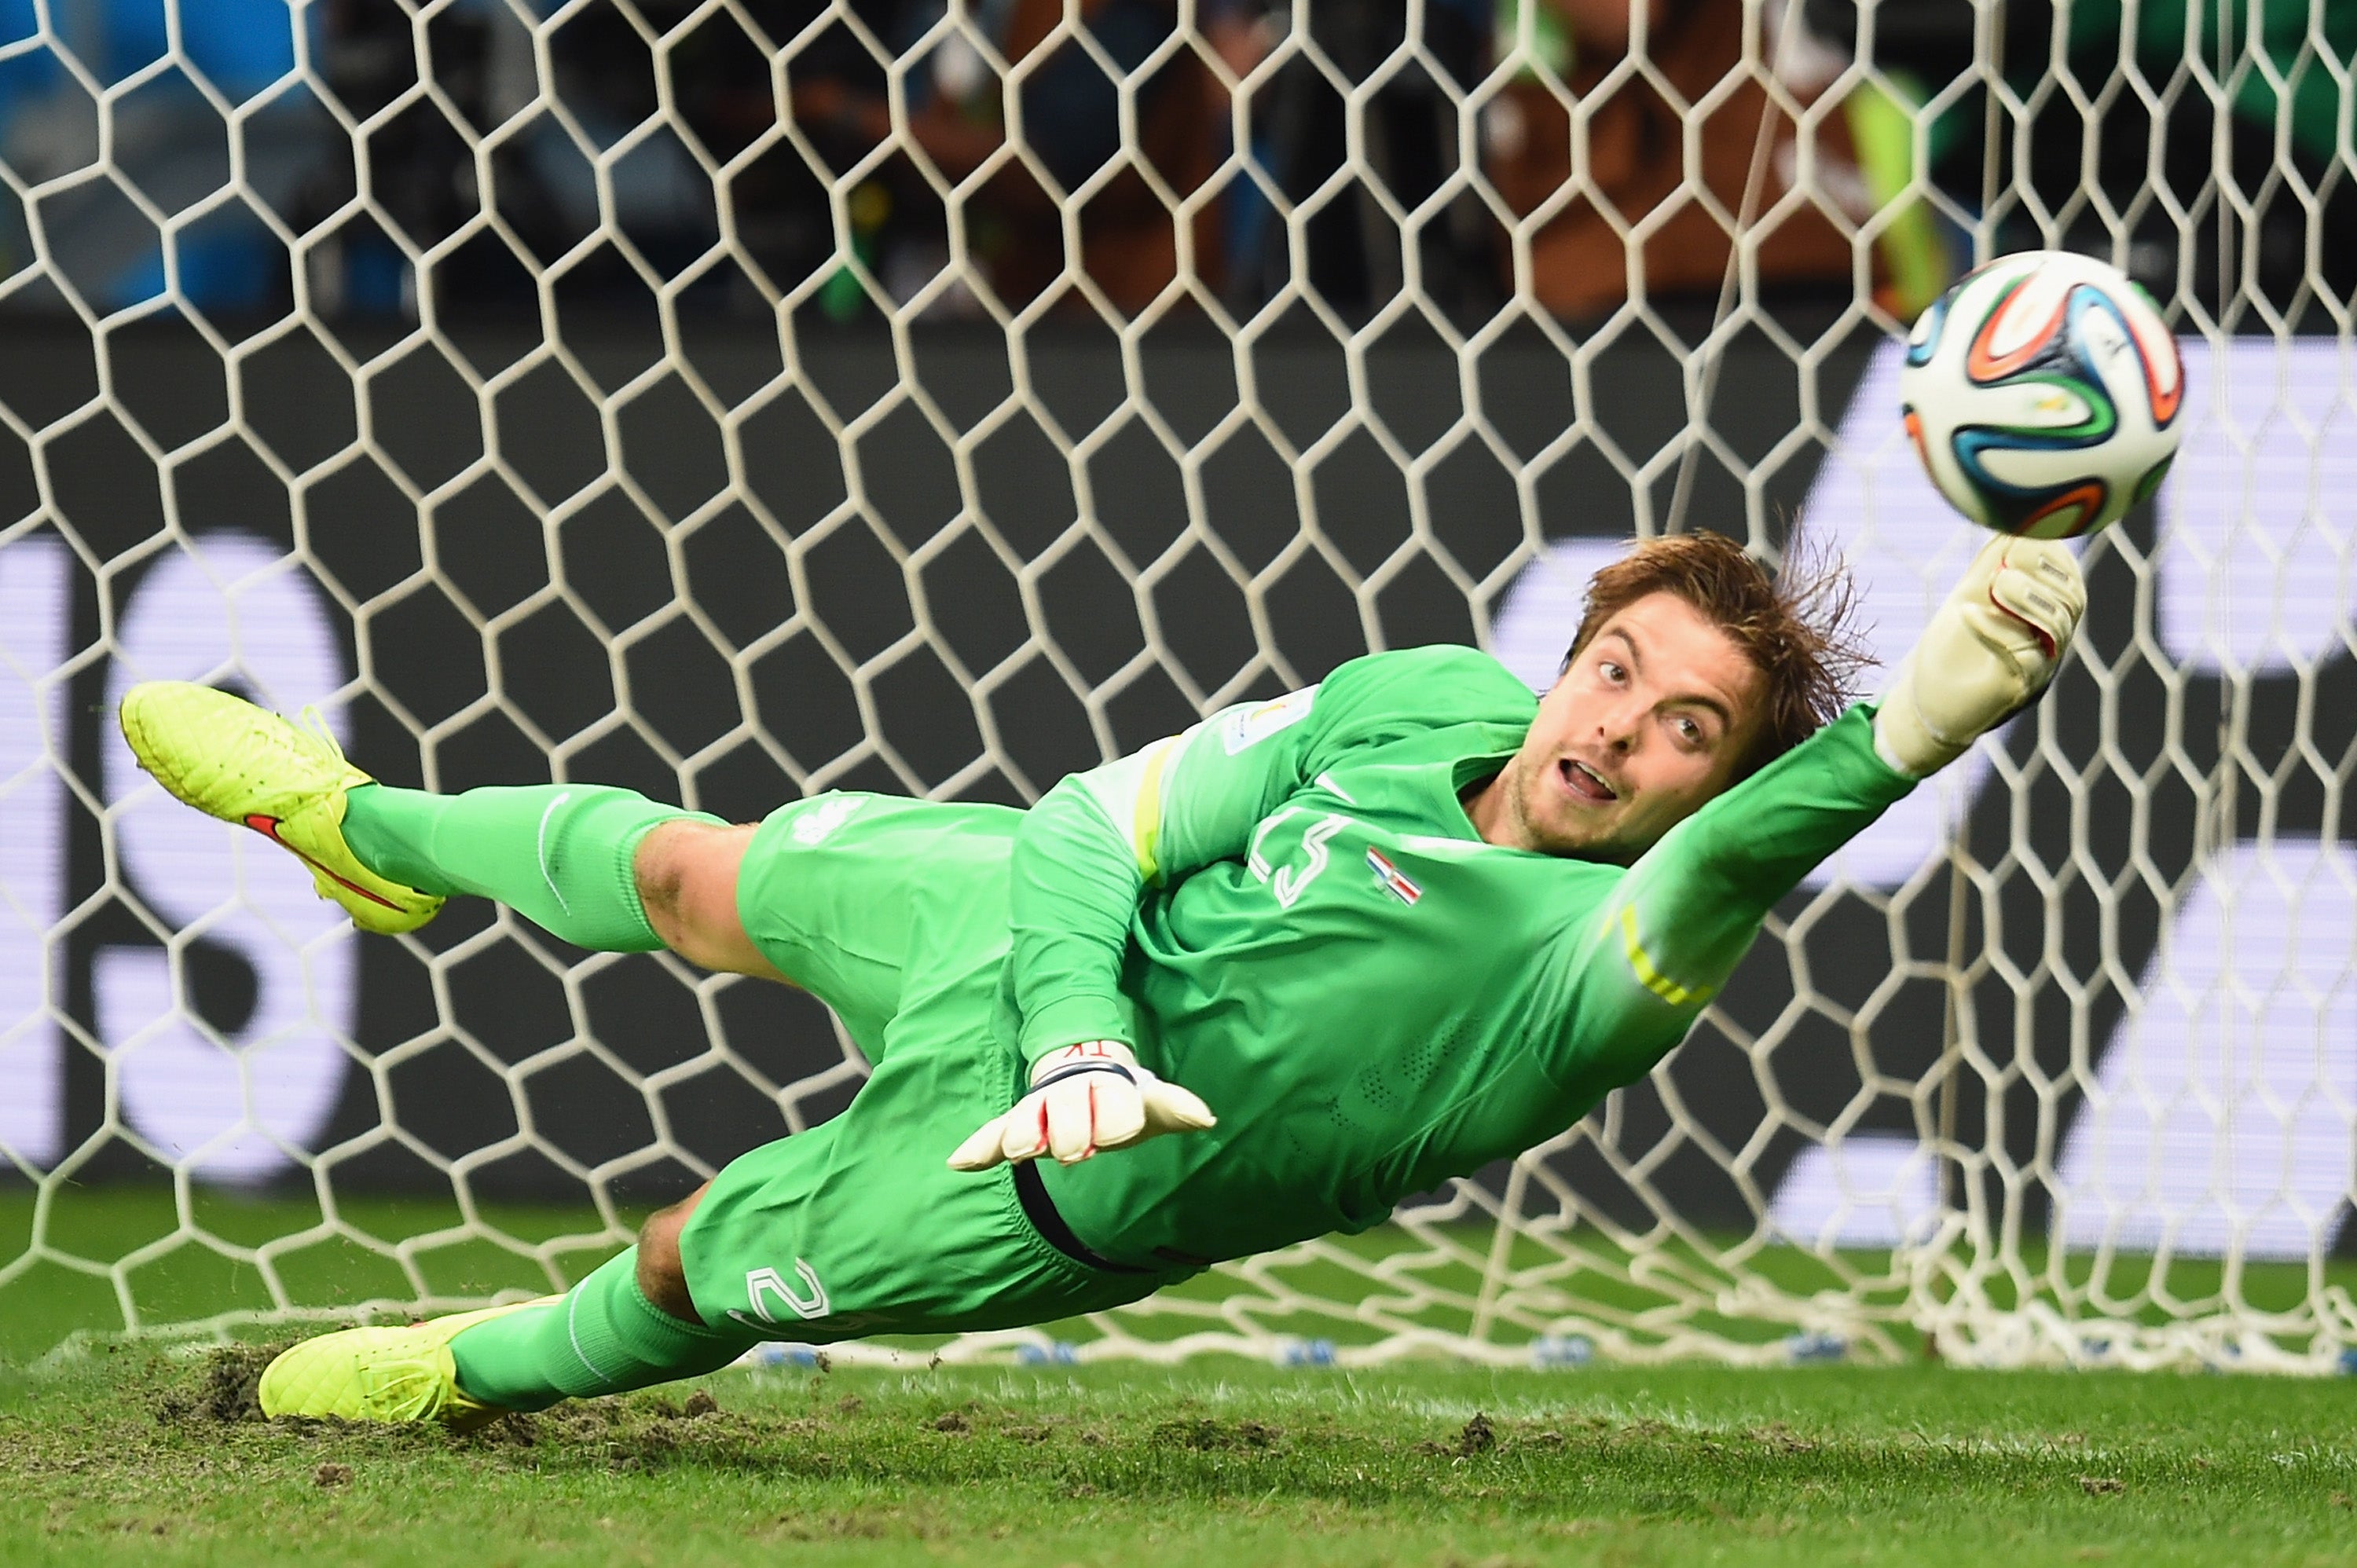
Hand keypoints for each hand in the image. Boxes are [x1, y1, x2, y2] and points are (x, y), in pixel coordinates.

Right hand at [948, 1041, 1214, 1170]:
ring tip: (1020, 1149)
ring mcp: (1042, 1110)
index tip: (1113, 1138)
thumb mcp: (1154, 1104)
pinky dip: (981, 1148)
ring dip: (1025, 1135)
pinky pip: (995, 1135)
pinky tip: (961, 1162)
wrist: (1085, 1068)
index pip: (1113, 1108)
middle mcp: (1072, 1096)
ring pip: (1029, 1121)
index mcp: (1110, 1090)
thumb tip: (1205, 1117)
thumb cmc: (1126, 1101)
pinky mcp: (1018, 1125)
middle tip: (1075, 1151)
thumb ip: (1176, 1107)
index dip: (1113, 1121)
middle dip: (1071, 1131)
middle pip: (1068, 1114)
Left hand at [1874, 535, 2086, 777]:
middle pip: (2073, 600)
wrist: (1925, 705)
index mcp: (2043, 614)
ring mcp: (2040, 667)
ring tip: (1995, 585)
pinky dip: (1995, 629)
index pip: (2069, 578)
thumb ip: (1990, 565)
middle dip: (2044, 574)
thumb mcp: (1969, 597)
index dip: (2053, 554)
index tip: (2022, 536)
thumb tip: (2010, 520)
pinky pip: (2025, 658)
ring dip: (2027, 598)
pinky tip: (1967, 612)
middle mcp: (2050, 641)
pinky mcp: (2017, 690)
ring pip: (2057, 627)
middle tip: (2007, 562)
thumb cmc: (1950, 649)